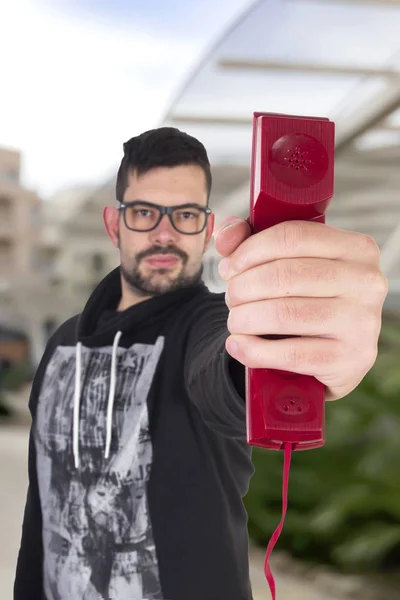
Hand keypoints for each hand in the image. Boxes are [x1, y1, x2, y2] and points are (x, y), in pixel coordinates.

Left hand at [214, 217, 387, 400]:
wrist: (332, 356)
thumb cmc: (306, 300)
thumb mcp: (283, 263)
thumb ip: (249, 241)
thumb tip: (225, 236)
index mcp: (356, 248)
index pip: (292, 236)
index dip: (250, 251)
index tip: (228, 267)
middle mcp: (367, 282)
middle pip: (284, 275)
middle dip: (243, 288)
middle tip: (230, 298)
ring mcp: (363, 322)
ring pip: (284, 314)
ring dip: (244, 318)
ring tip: (235, 321)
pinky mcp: (351, 359)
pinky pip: (290, 353)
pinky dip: (254, 350)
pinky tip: (238, 345)